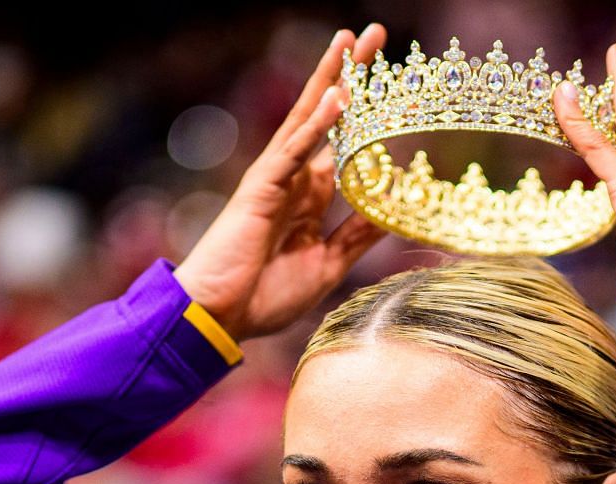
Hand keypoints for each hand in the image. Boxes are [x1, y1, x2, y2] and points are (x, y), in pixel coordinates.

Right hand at [174, 24, 389, 342]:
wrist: (219, 317)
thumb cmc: (263, 296)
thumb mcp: (328, 266)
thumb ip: (357, 237)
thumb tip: (393, 214)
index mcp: (309, 196)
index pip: (344, 144)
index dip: (367, 114)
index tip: (396, 86)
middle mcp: (294, 178)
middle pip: (328, 116)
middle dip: (351, 76)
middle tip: (376, 34)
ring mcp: (276, 179)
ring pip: (308, 119)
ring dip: (332, 79)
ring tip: (352, 40)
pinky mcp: (261, 188)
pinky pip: (293, 150)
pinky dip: (316, 124)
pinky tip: (339, 97)